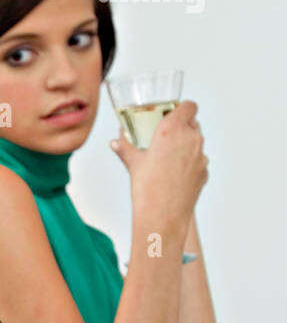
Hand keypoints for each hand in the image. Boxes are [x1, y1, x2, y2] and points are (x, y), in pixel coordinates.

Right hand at [110, 100, 208, 233]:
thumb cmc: (147, 189)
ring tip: (169, 161)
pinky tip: (175, 176)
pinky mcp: (205, 171)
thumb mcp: (133, 164)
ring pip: (197, 143)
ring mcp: (201, 155)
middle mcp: (191, 138)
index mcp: (173, 129)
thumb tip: (117, 142)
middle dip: (182, 128)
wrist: (163, 216)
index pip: (189, 106)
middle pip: (193, 123)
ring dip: (186, 147)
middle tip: (167, 139)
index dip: (183, 108)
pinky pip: (198, 161)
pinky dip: (190, 164)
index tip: (176, 113)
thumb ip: (126, 148)